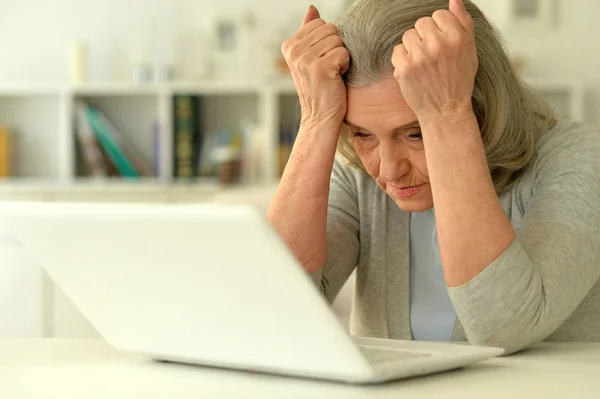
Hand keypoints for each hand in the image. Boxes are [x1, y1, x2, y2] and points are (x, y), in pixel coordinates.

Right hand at [281, 6, 349, 126]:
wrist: (319, 116)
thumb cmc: (319, 87)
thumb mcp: (310, 57)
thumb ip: (309, 31)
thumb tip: (312, 9)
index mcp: (289, 45)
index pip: (321, 23)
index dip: (328, 41)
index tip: (321, 60)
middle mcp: (294, 51)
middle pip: (331, 30)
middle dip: (335, 48)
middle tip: (328, 68)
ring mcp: (305, 59)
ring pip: (338, 41)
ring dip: (340, 58)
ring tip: (331, 73)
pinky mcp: (320, 68)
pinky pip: (343, 53)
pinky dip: (344, 66)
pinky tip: (335, 78)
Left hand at [391, 0, 477, 119]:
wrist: (445, 111)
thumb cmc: (458, 81)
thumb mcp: (470, 50)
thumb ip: (462, 22)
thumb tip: (454, 0)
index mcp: (456, 37)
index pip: (438, 14)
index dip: (439, 29)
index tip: (442, 45)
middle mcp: (438, 45)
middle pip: (421, 23)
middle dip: (425, 37)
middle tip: (432, 56)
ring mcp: (419, 57)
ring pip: (408, 36)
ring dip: (413, 48)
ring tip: (423, 64)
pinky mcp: (404, 68)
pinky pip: (397, 51)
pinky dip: (402, 60)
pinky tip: (414, 71)